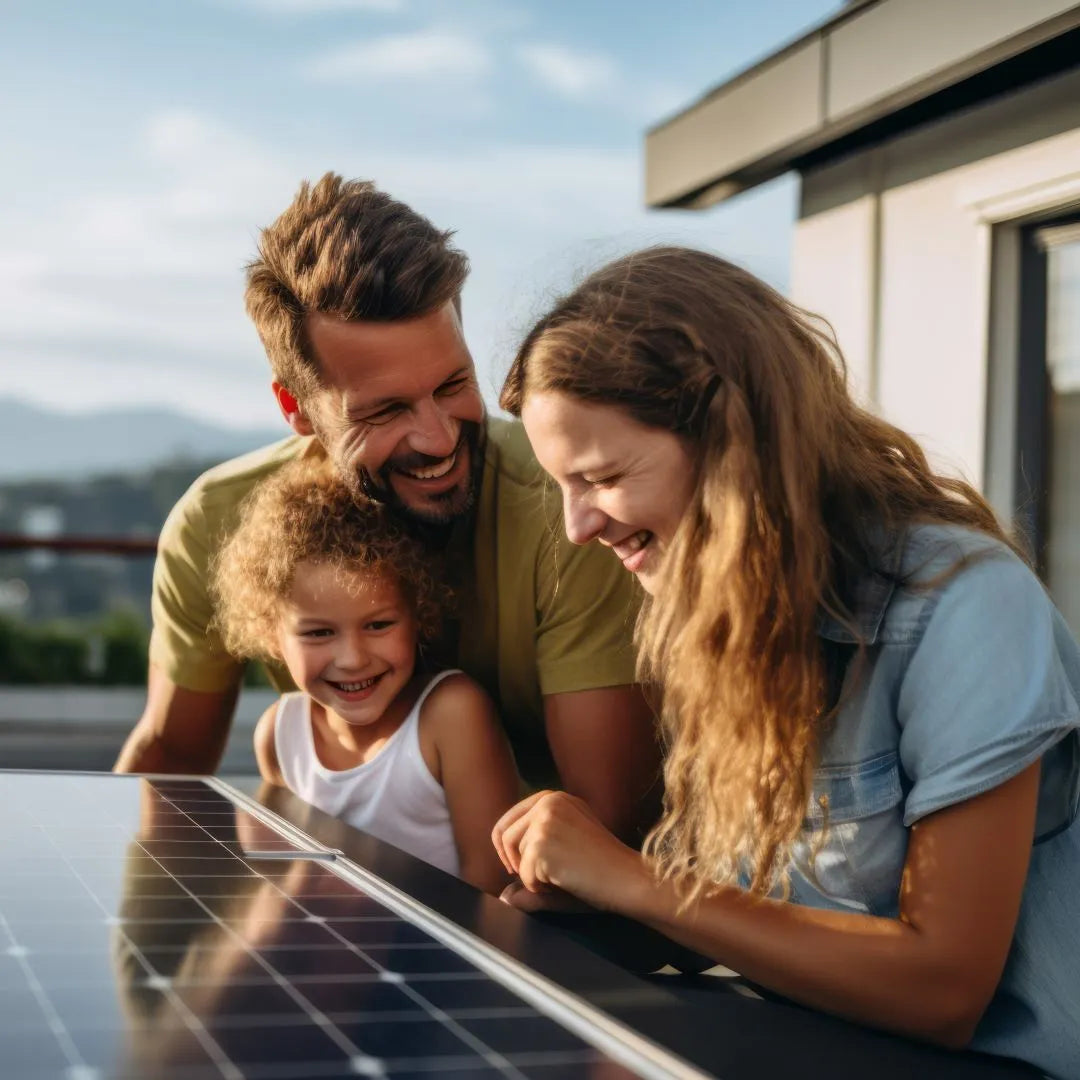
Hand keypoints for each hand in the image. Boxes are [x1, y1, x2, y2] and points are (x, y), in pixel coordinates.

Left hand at [491, 790, 648, 912]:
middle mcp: (548, 802)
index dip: (508, 846)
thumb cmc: (603, 869)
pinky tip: (565, 883)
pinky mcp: (542, 842)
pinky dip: (540, 888)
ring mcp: (544, 820)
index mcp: (555, 798)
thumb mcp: (567, 855)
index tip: (517, 865)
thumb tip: (504, 896)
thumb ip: (534, 865)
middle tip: (535, 880)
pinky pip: (524, 875)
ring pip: (513, 854)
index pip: (511, 818)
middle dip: (513, 861)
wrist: (628, 877)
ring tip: (560, 879)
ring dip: (530, 876)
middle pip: (504, 834)